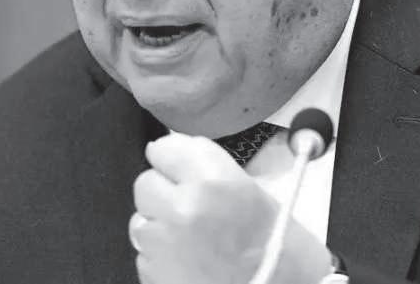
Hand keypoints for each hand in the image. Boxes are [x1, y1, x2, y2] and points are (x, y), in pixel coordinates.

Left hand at [130, 132, 331, 283]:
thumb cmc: (279, 248)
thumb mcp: (255, 191)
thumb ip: (210, 168)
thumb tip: (180, 156)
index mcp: (213, 180)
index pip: (166, 148)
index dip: (173, 157)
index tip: (178, 163)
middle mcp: (183, 207)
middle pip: (146, 182)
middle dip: (163, 190)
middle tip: (187, 202)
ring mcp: (164, 243)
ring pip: (140, 218)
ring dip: (158, 223)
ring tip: (190, 235)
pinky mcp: (153, 273)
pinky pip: (144, 252)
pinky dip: (160, 254)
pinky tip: (188, 258)